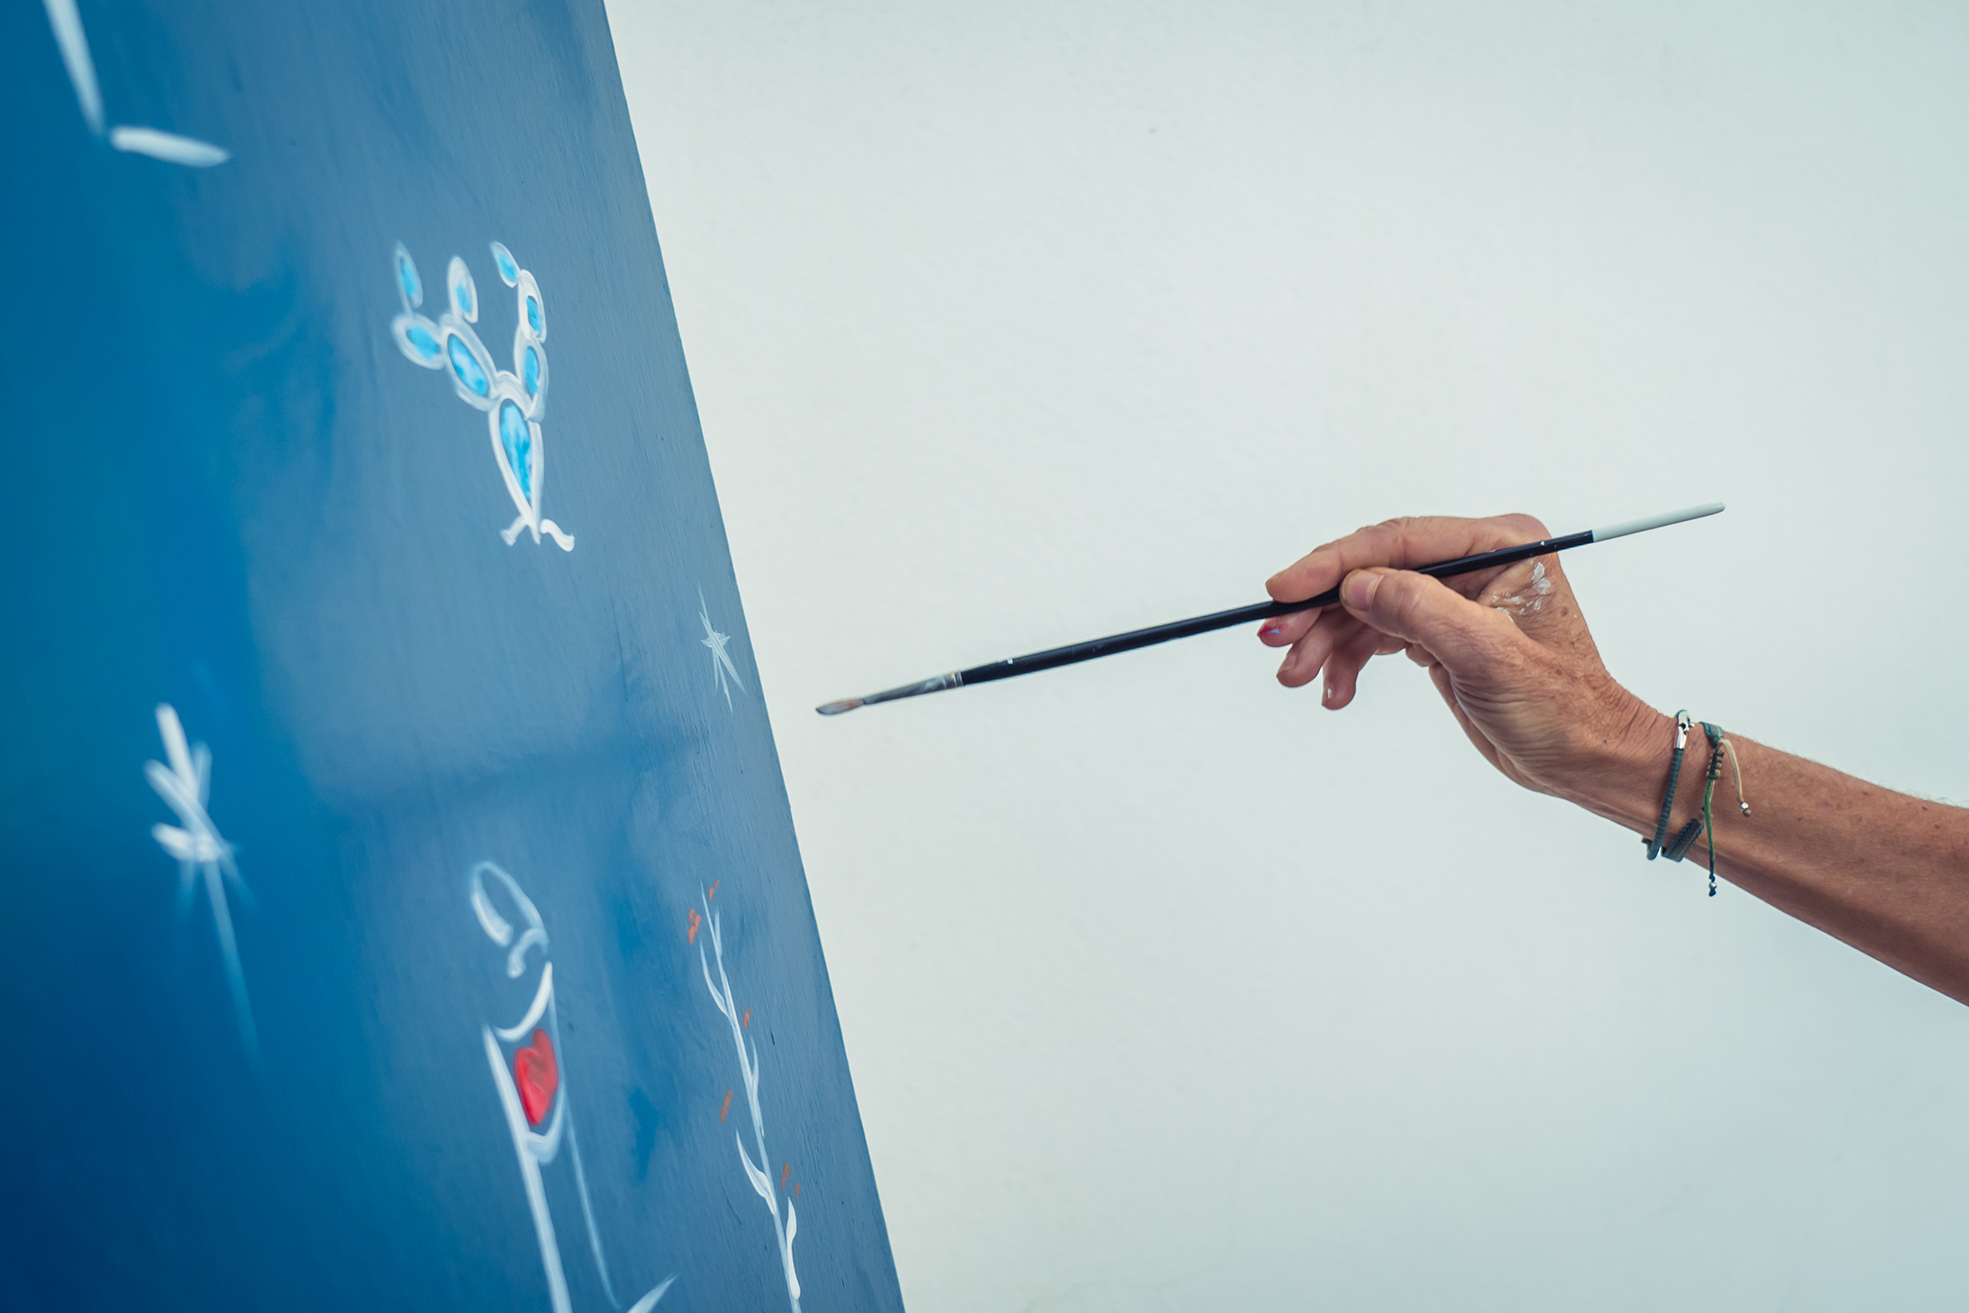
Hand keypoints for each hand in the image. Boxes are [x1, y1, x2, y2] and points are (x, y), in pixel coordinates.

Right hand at [1259, 514, 1664, 812]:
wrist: (1585, 760)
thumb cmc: (1564, 708)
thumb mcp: (1489, 656)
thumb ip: (1420, 610)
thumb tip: (1357, 584)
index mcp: (1501, 545)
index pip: (1400, 540)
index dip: (1334, 564)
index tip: (1284, 588)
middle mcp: (1475, 562)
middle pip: (1373, 571)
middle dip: (1321, 610)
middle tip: (1277, 641)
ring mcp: (1454, 597)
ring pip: (1365, 606)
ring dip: (1327, 641)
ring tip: (1298, 677)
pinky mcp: (1439, 632)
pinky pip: (1376, 635)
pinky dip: (1348, 662)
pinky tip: (1335, 691)